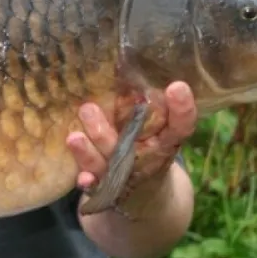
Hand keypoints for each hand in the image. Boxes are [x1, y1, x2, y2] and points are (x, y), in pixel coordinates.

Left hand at [67, 81, 197, 198]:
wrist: (147, 196)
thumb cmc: (147, 146)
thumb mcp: (155, 128)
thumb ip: (143, 105)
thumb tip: (120, 61)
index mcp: (167, 141)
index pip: (181, 125)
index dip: (183, 108)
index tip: (177, 86)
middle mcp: (149, 157)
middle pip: (134, 143)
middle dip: (111, 128)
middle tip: (88, 107)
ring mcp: (129, 175)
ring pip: (109, 163)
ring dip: (90, 152)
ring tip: (73, 137)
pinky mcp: (110, 189)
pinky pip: (98, 187)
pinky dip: (90, 183)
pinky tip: (82, 179)